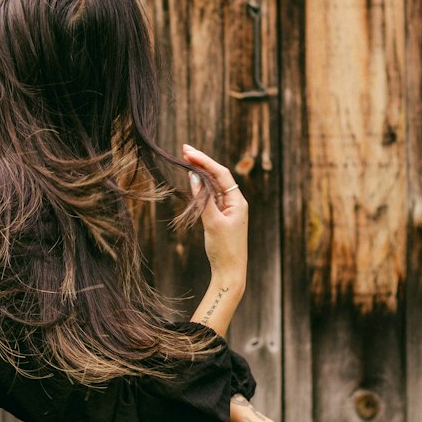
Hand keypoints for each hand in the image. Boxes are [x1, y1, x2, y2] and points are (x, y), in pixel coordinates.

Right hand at [182, 144, 247, 289]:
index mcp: (238, 201)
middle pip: (218, 176)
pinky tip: (193, 180)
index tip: (188, 152)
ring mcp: (229, 209)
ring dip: (201, 173)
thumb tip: (193, 177)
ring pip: (214, 185)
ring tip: (187, 160)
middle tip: (184, 150)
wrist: (230, 271)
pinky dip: (202, 187)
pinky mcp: (222, 217)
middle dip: (202, 163)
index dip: (204, 161)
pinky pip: (212, 196)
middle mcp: (235, 202)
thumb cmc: (224, 249)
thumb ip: (203, 199)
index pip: (221, 173)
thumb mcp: (212, 222)